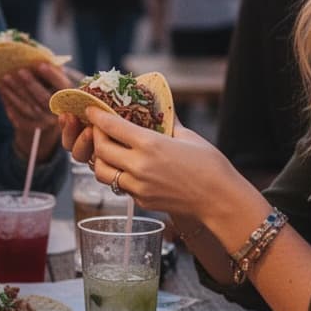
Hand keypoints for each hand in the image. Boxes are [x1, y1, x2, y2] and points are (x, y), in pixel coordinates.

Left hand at [0, 62, 71, 160]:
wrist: (46, 113)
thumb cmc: (49, 86)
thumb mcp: (53, 76)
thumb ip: (49, 66)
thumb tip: (35, 52)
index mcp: (68, 97)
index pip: (62, 87)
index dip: (52, 76)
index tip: (40, 64)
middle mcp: (57, 112)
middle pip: (43, 99)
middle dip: (30, 84)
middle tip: (18, 70)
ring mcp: (44, 122)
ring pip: (28, 108)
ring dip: (15, 93)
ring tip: (4, 78)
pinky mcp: (30, 126)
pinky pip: (17, 116)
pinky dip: (8, 103)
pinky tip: (2, 90)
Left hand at [81, 105, 238, 222]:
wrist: (220, 200)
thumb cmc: (210, 166)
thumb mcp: (188, 136)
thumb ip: (168, 122)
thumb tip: (160, 109)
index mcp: (151, 144)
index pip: (112, 127)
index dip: (97, 117)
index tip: (90, 110)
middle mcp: (139, 166)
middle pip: (101, 149)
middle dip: (95, 136)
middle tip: (99, 129)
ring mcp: (138, 186)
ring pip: (102, 173)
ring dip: (100, 160)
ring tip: (108, 151)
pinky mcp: (141, 201)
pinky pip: (120, 186)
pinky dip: (118, 175)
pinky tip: (126, 168)